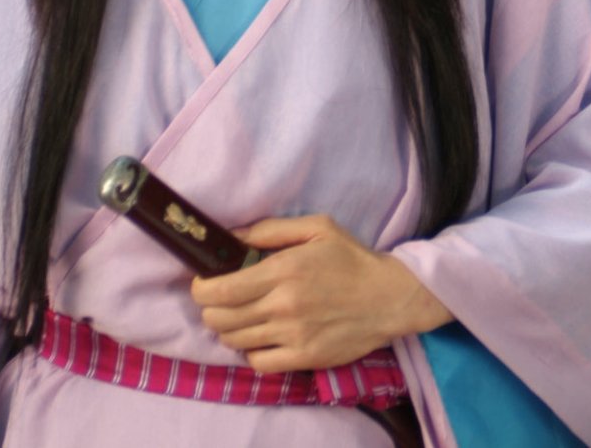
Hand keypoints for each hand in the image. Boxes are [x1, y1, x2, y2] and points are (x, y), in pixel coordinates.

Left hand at [190, 214, 453, 372]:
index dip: (201, 289)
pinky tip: (263, 338)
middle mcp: (283, 306)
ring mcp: (292, 335)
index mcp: (283, 271)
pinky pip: (258, 363)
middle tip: (222, 300)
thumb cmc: (353, 259)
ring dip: (230, 330)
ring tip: (244, 317)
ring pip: (234, 341)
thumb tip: (231, 236)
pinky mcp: (303, 358)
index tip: (204, 283)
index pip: (219, 290)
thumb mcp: (318, 228)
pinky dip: (252, 352)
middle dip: (211, 309)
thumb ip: (271, 230)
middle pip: (219, 319)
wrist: (390, 297)